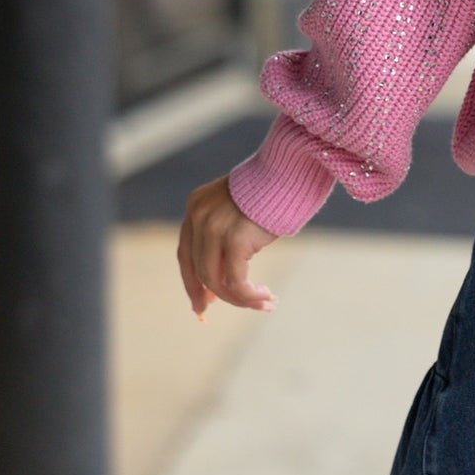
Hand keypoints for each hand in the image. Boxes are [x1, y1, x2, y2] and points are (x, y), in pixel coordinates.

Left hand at [177, 174, 279, 318]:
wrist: (289, 168)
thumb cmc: (270, 189)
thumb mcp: (235, 207)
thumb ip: (221, 233)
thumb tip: (216, 279)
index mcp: (195, 207)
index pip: (185, 254)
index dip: (192, 284)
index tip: (203, 305)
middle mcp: (199, 217)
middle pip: (199, 271)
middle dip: (216, 295)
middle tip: (239, 306)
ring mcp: (214, 228)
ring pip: (216, 280)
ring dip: (239, 298)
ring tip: (263, 302)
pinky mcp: (235, 240)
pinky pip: (236, 281)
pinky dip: (249, 295)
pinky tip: (266, 297)